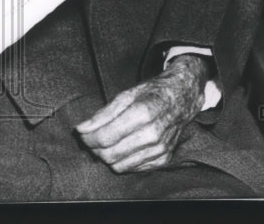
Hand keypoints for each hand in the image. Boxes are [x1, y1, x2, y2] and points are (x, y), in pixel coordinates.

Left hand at [75, 54, 209, 172]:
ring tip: (106, 142)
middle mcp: (153, 135)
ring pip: (120, 166)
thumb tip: (81, 129)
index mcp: (142, 114)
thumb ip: (102, 114)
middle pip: (110, 155)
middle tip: (91, 138)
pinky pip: (133, 168)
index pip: (105, 137)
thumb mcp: (125, 95)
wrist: (182, 99)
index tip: (81, 133)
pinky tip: (123, 146)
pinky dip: (123, 160)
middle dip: (94, 149)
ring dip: (107, 156)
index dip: (88, 138)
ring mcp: (160, 150)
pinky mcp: (164, 159)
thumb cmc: (151, 94)